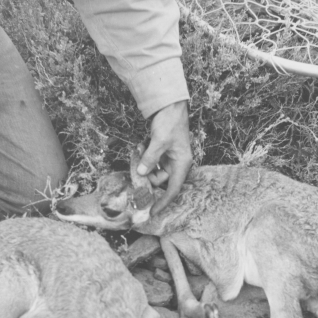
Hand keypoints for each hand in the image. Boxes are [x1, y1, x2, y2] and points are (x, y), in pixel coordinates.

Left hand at [137, 100, 192, 214]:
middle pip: (159, 180)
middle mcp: (177, 163)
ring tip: (138, 149)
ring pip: (153, 170)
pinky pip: (151, 161)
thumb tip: (142, 173)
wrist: (170, 105)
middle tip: (135, 169)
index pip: (173, 190)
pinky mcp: (162, 152)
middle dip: (146, 176)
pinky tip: (140, 145)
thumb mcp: (160, 141)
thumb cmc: (170, 122)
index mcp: (182, 164)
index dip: (163, 202)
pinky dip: (144, 156)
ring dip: (143, 163)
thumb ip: (150, 158)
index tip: (152, 212)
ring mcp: (169, 157)